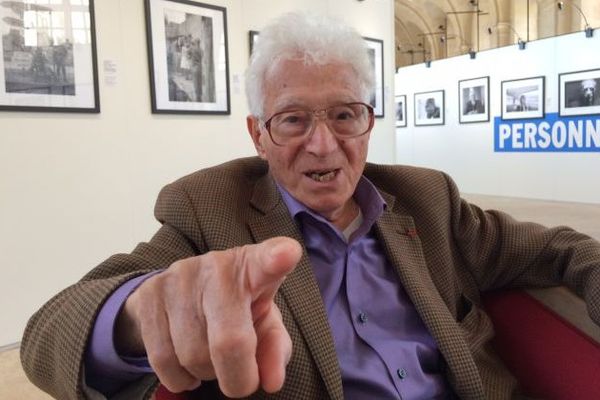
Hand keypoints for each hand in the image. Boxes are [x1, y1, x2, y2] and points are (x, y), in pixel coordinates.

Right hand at [115, 237, 301, 396]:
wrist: (180, 292)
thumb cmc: (236, 308)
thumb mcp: (264, 324)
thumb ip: (275, 349)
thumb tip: (271, 381)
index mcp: (253, 268)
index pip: (266, 261)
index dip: (277, 259)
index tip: (286, 254)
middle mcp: (216, 267)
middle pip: (229, 341)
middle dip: (238, 377)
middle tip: (241, 381)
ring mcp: (178, 279)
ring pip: (192, 356)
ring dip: (206, 374)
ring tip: (211, 360)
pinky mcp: (149, 295)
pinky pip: (163, 360)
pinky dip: (179, 378)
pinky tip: (187, 365)